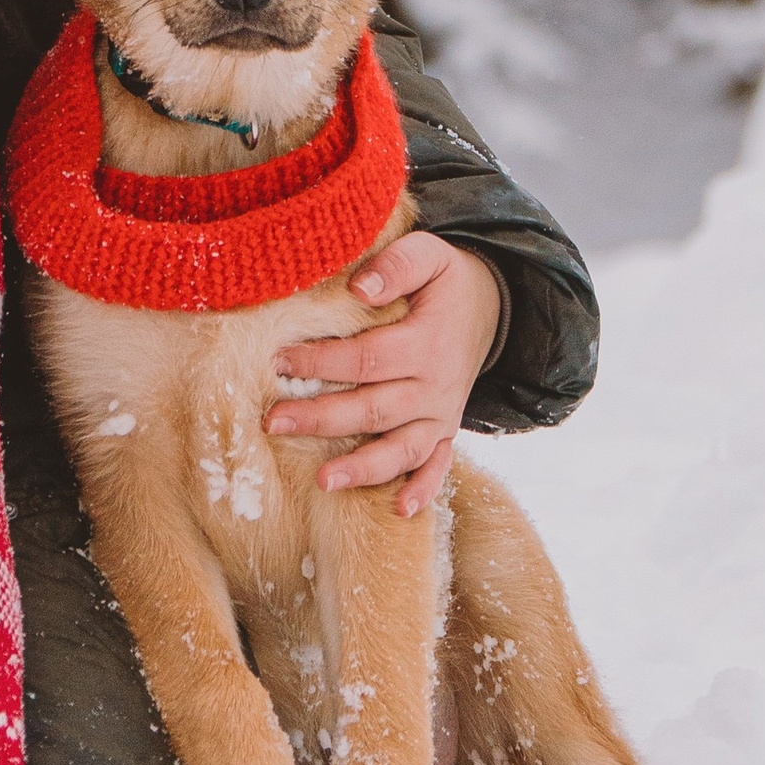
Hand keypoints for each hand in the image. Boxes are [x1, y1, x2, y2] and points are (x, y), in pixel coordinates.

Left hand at [265, 234, 504, 517]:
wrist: (491, 306)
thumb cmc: (444, 280)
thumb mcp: (428, 254)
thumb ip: (396, 265)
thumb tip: (360, 288)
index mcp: (425, 343)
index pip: (366, 359)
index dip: (322, 361)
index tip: (278, 362)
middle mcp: (435, 386)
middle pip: (374, 409)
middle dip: (321, 418)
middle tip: (273, 422)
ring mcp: (441, 415)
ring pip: (402, 449)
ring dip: (362, 468)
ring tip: (321, 481)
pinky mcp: (445, 432)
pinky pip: (438, 467)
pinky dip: (424, 490)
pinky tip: (399, 510)